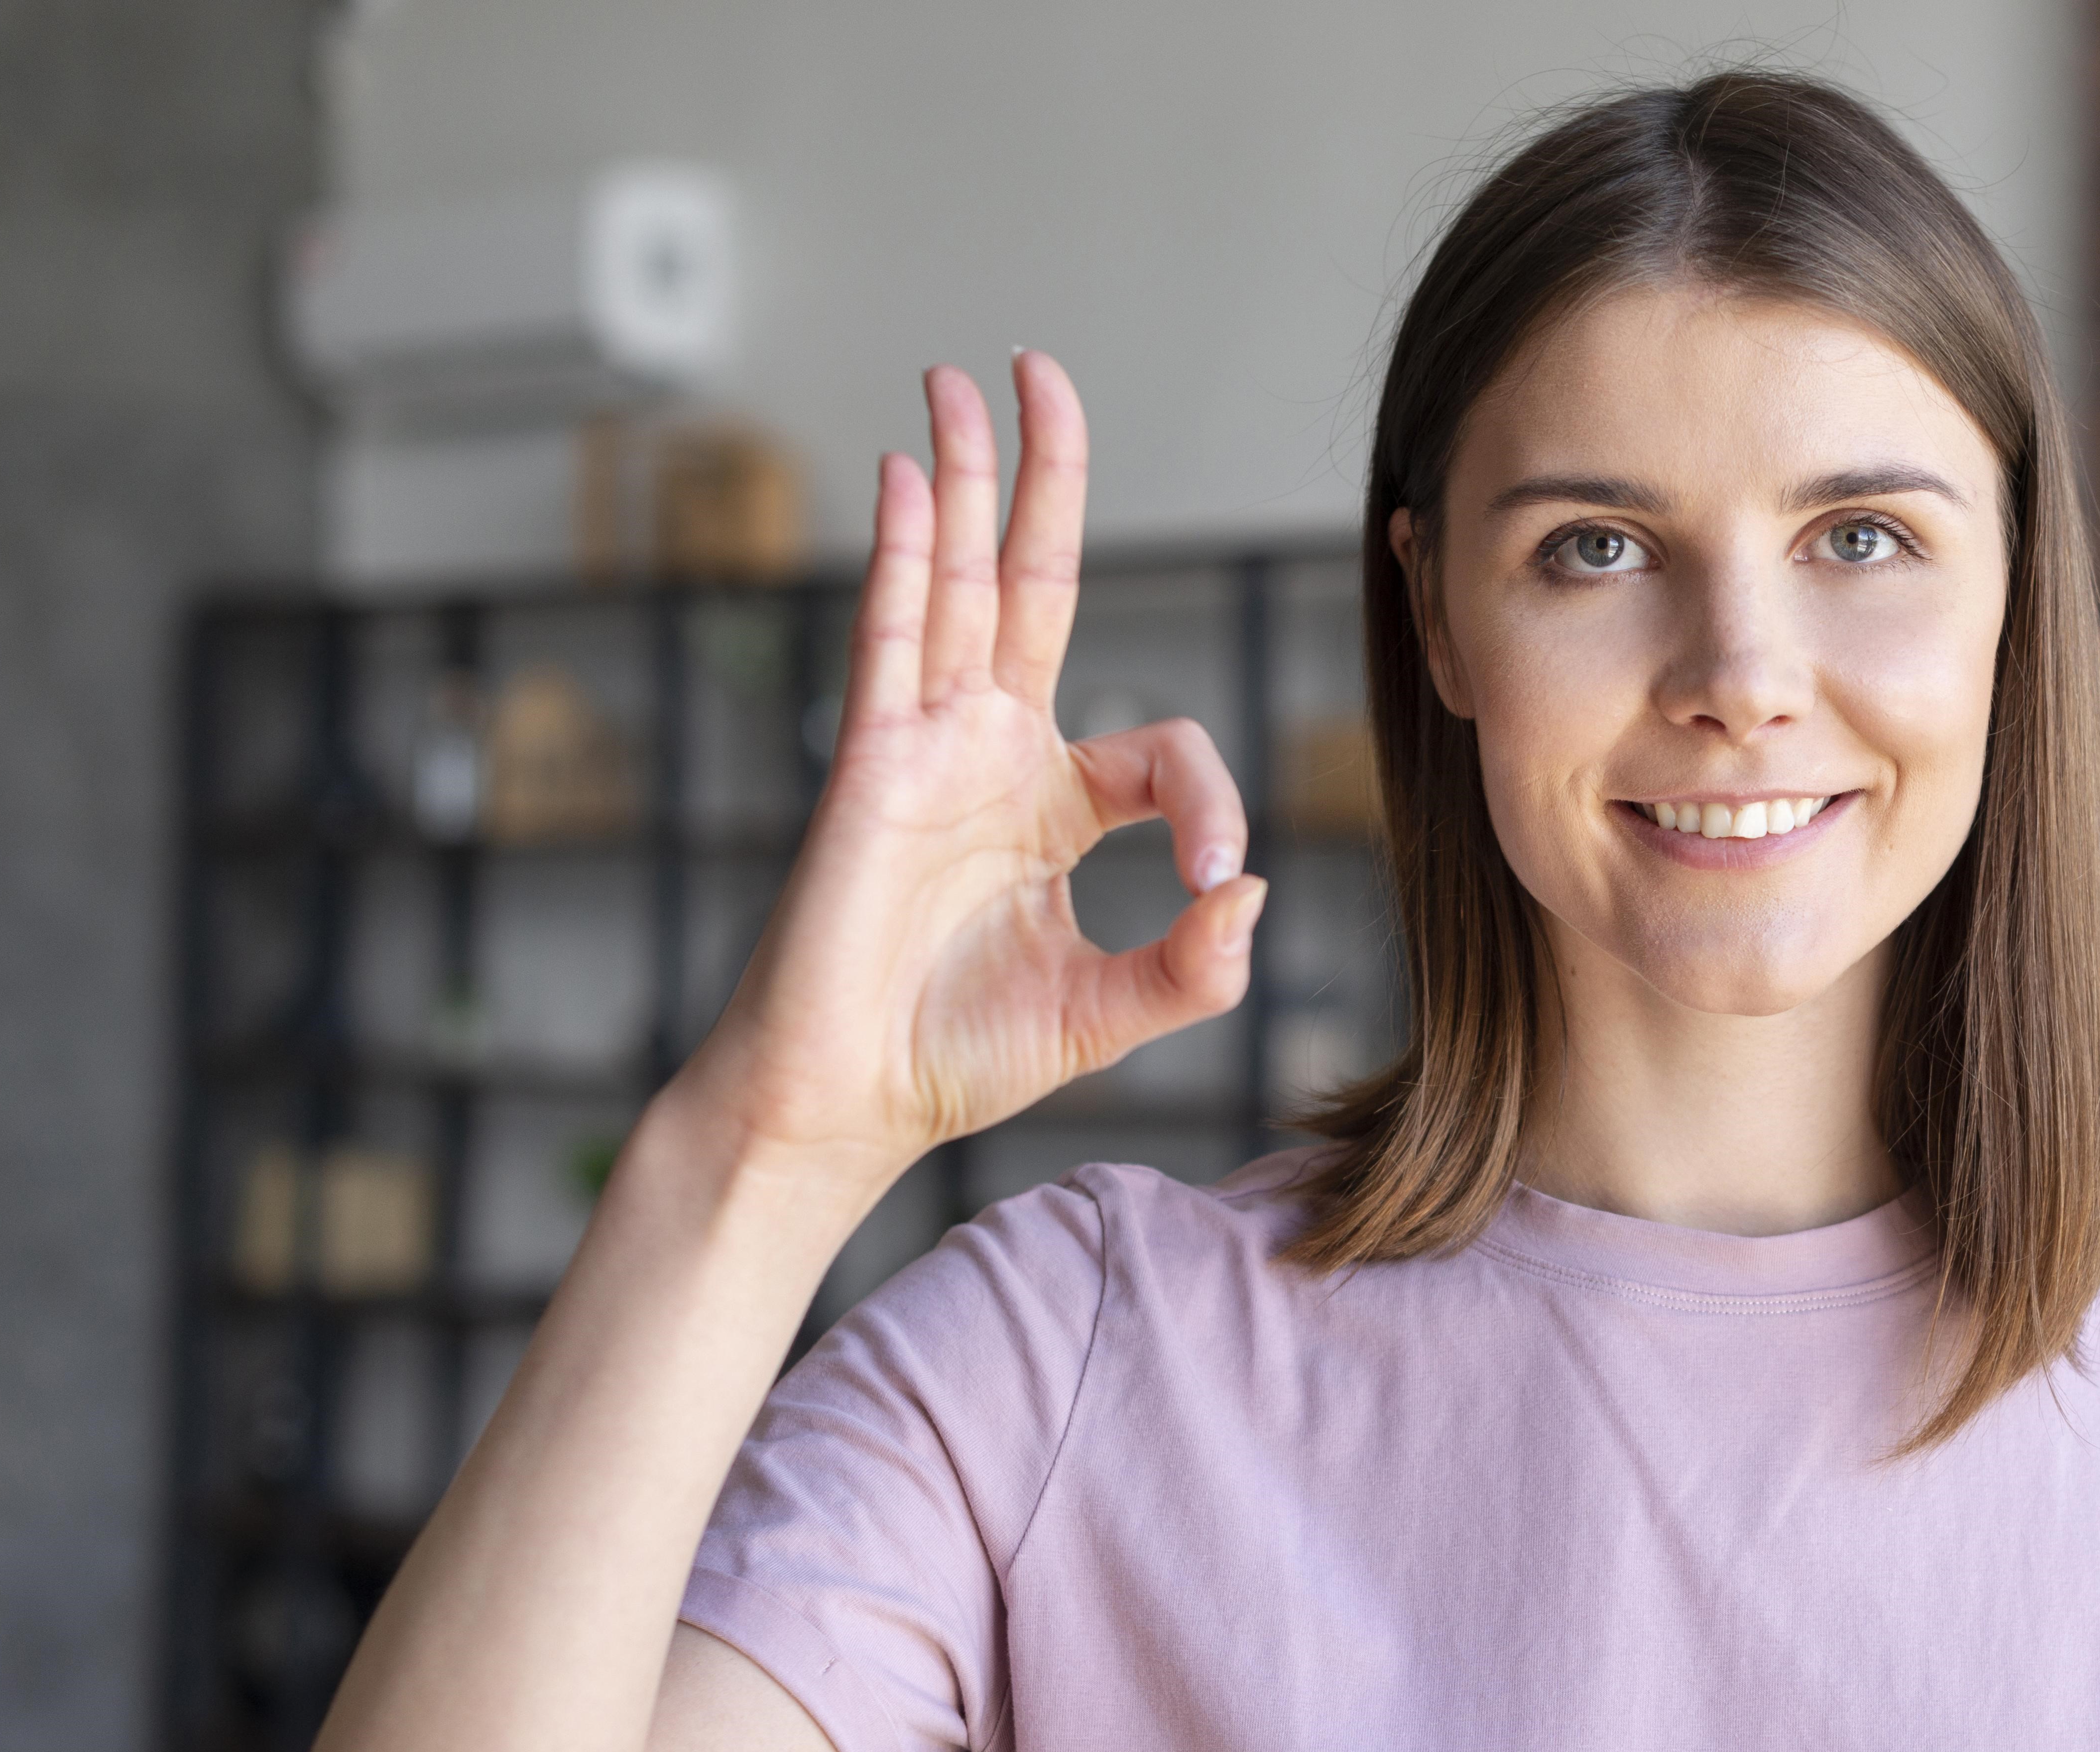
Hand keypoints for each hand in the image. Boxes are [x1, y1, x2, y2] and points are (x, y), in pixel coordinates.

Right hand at [657, 353, 1265, 1209]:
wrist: (850, 1101)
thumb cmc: (957, 1056)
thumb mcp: (1109, 1013)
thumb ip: (1194, 969)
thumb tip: (1249, 897)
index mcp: (1053, 803)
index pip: (1159, 749)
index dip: (1207, 800)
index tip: (1213, 880)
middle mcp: (989, 751)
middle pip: (1030, 582)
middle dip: (1042, 476)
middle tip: (1041, 371)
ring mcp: (926, 745)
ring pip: (955, 580)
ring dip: (963, 476)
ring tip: (965, 378)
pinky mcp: (869, 759)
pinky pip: (891, 631)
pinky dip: (903, 549)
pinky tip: (907, 471)